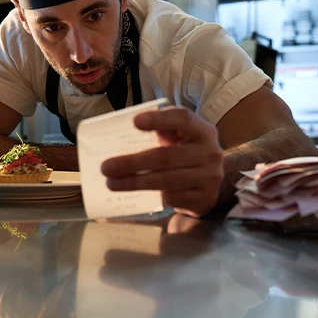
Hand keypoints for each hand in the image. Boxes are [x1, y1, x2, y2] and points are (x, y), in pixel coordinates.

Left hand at [101, 107, 223, 216]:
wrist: (211, 180)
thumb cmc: (186, 152)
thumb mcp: (180, 137)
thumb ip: (163, 131)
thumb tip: (128, 130)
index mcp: (202, 130)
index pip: (182, 119)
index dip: (159, 119)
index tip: (135, 122)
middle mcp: (210, 153)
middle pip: (166, 157)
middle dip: (132, 163)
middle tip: (106, 167)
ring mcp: (210, 177)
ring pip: (165, 181)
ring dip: (134, 183)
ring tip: (112, 183)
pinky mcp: (205, 198)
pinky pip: (172, 197)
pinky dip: (155, 196)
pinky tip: (142, 193)